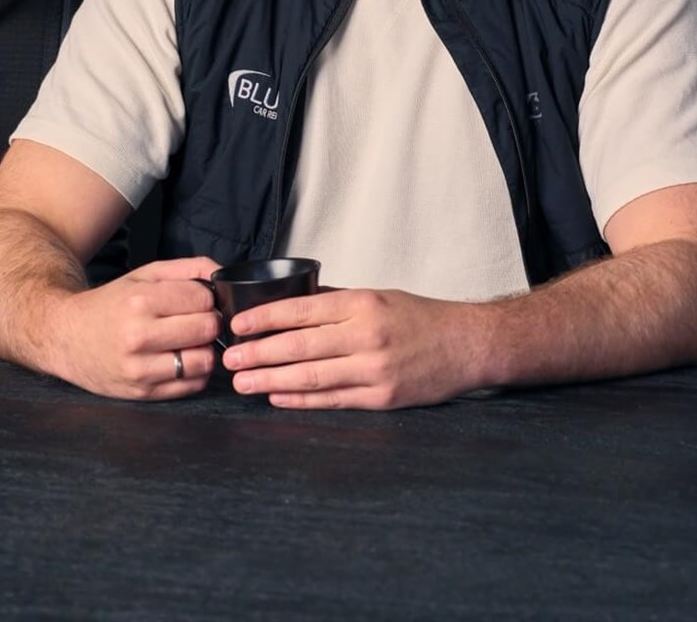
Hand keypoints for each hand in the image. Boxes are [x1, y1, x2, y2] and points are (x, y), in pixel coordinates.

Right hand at [50, 257, 224, 400]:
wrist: (66, 337)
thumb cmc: (111, 304)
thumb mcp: (144, 275)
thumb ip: (188, 269)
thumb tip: (223, 275)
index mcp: (139, 301)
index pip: (202, 299)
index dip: (207, 298)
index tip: (198, 300)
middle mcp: (138, 336)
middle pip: (207, 328)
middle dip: (210, 322)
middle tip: (198, 320)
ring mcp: (140, 369)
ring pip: (204, 360)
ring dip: (205, 349)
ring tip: (190, 341)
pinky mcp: (143, 393)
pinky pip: (192, 385)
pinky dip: (195, 372)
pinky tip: (181, 359)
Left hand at [223, 288, 486, 409]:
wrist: (467, 345)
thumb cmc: (420, 318)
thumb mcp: (377, 296)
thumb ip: (336, 302)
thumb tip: (290, 303)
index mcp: (361, 304)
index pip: (301, 309)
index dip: (264, 318)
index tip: (237, 325)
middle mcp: (366, 335)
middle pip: (300, 345)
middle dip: (258, 353)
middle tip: (229, 359)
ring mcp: (374, 369)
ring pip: (312, 376)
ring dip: (272, 380)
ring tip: (243, 383)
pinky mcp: (382, 397)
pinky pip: (333, 400)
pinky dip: (301, 400)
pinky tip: (277, 398)